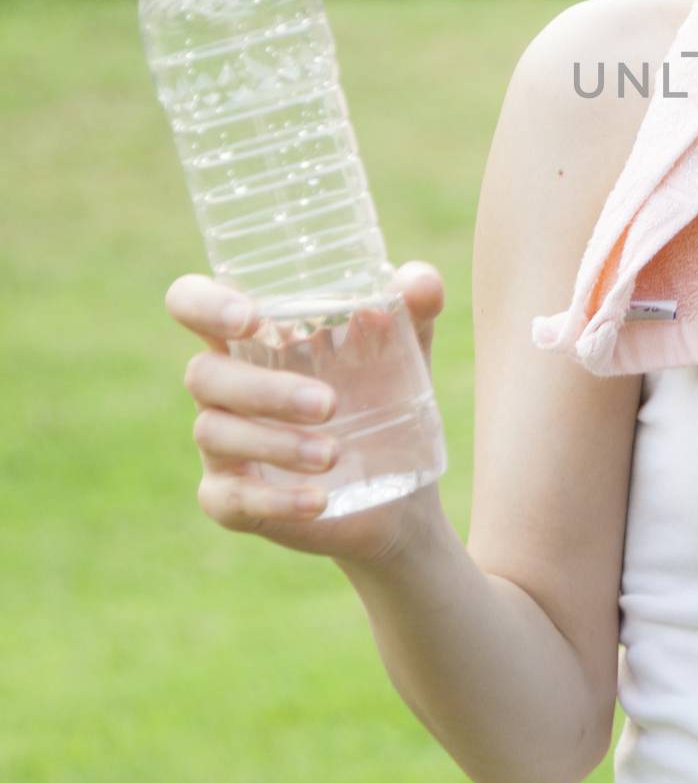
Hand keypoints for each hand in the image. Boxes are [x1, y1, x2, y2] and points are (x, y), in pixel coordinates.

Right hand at [168, 260, 448, 564]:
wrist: (401, 484)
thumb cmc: (385, 393)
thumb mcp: (407, 346)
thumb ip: (415, 307)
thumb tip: (420, 281)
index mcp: (252, 335)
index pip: (192, 301)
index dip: (204, 304)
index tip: (251, 320)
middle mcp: (225, 384)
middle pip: (204, 374)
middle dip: (265, 389)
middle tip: (330, 404)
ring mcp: (221, 443)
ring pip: (216, 432)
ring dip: (276, 443)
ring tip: (335, 453)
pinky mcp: (230, 497)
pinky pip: (230, 498)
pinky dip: (274, 500)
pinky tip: (318, 499)